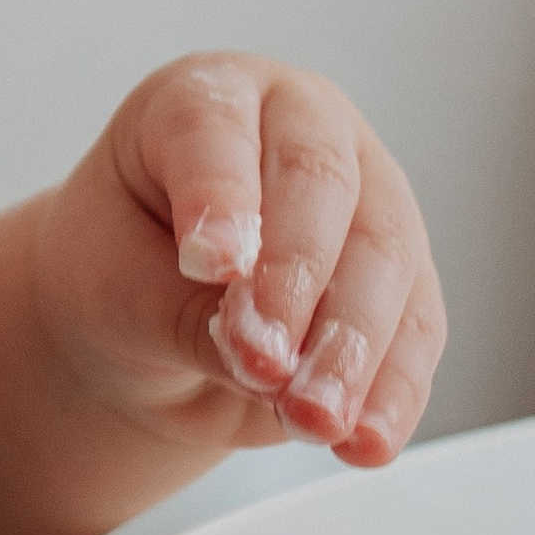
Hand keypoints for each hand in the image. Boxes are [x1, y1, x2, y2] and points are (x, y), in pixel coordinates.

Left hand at [33, 56, 445, 465]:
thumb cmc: (118, 270)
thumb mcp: (116, 289)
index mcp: (209, 96)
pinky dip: (393, 390)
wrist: (143, 324)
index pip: (217, 129)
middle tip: (264, 363)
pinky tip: (366, 439)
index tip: (208, 264)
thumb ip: (184, 315)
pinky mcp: (404, 275)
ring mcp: (366, 193)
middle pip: (321, 186)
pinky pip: (417, 327)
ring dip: (354, 351)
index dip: (219, 195)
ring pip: (386, 258)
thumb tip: (262, 358)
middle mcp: (300, 126)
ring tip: (313, 420)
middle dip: (297, 283)